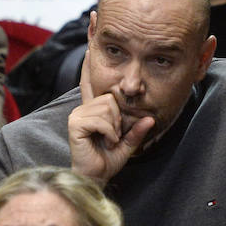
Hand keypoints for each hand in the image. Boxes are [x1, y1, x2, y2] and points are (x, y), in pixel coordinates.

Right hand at [66, 55, 151, 183]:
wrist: (96, 177)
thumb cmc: (107, 161)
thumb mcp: (128, 144)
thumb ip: (137, 130)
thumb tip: (150, 118)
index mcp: (93, 110)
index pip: (89, 83)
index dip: (87, 66)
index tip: (89, 48)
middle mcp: (83, 108)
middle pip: (111, 98)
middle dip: (119, 119)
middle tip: (114, 136)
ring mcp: (78, 114)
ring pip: (108, 108)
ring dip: (115, 128)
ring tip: (108, 140)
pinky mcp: (76, 123)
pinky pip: (103, 119)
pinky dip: (110, 133)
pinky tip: (105, 142)